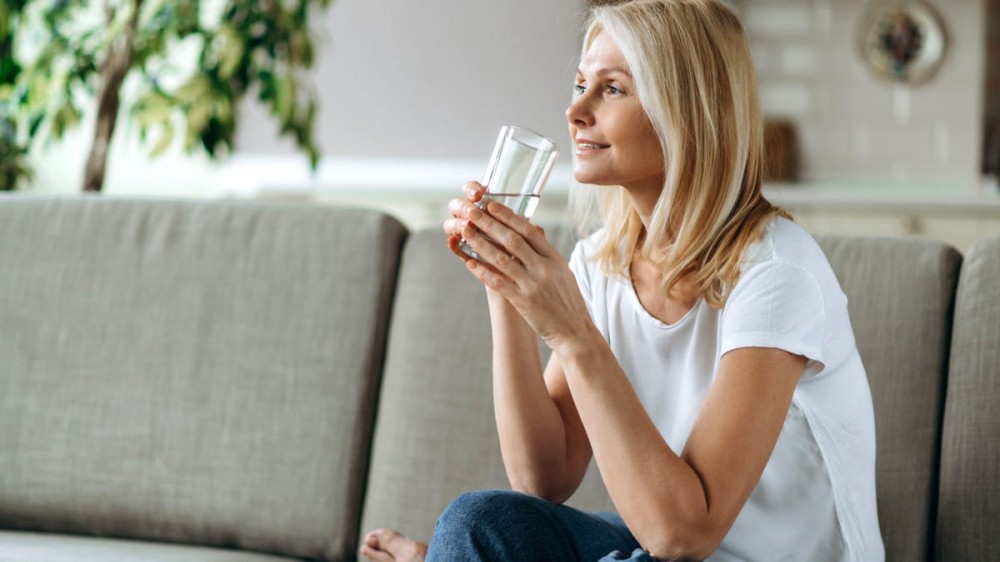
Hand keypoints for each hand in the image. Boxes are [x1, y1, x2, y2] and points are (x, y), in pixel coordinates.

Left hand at [442, 183, 593, 350]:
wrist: (575, 332)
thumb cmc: (569, 303)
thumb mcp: (564, 273)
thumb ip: (547, 254)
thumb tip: (534, 232)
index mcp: (555, 258)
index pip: (529, 230)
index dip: (508, 216)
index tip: (492, 204)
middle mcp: (544, 268)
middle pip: (513, 239)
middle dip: (490, 223)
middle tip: (472, 211)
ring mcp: (533, 285)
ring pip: (502, 258)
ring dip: (481, 243)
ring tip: (466, 232)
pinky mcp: (523, 302)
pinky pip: (498, 282)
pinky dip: (482, 272)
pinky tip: (469, 263)